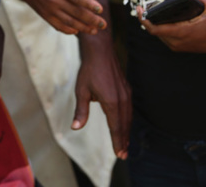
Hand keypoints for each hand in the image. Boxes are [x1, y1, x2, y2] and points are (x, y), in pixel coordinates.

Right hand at [10, 0, 105, 34]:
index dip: (89, 4)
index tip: (100, 9)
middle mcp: (54, 0)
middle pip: (76, 12)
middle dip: (91, 19)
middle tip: (103, 24)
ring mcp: (49, 9)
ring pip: (69, 22)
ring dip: (83, 27)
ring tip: (94, 30)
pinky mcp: (45, 15)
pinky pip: (58, 26)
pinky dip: (68, 30)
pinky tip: (77, 31)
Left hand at [73, 31, 131, 159]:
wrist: (100, 51)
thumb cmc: (89, 70)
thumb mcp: (81, 91)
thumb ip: (81, 111)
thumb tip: (76, 127)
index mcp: (111, 102)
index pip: (116, 128)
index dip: (118, 142)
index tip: (120, 154)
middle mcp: (122, 100)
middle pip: (124, 125)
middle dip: (123, 140)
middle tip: (123, 154)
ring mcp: (126, 94)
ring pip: (128, 117)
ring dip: (126, 130)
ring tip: (124, 143)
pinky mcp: (127, 89)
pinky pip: (129, 109)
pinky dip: (127, 119)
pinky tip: (124, 123)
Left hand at [137, 0, 205, 55]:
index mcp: (182, 32)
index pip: (155, 29)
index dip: (143, 20)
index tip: (139, 9)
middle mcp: (178, 41)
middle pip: (154, 31)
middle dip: (147, 19)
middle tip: (145, 7)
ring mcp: (178, 46)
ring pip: (159, 35)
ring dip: (154, 24)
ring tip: (152, 12)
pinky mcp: (180, 48)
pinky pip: (165, 38)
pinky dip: (161, 29)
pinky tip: (162, 20)